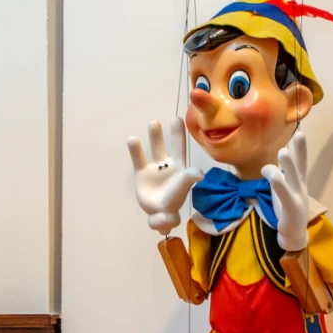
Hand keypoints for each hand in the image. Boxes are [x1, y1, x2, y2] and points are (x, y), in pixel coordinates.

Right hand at [128, 117, 202, 234]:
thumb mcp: (183, 187)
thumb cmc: (174, 200)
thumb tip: (200, 172)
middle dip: (171, 133)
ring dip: (155, 138)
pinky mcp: (142, 174)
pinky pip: (138, 160)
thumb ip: (189, 178)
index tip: (178, 118)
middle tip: (174, 118)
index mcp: (179, 166)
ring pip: (154, 150)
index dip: (179, 134)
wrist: (160, 214)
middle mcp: (167, 164)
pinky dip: (135, 150)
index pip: (180, 147)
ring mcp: (154, 168)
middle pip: (168, 145)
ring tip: (154, 123)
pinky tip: (132, 139)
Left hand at [262, 132, 310, 251]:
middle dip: (300, 151)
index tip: (301, 132)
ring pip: (292, 178)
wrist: (293, 233)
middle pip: (300, 166)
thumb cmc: (287, 208)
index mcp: (299, 181)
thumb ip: (277, 175)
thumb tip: (268, 165)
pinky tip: (274, 176)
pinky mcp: (291, 209)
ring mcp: (297, 198)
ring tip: (283, 152)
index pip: (301, 161)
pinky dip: (279, 184)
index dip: (301, 148)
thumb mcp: (282, 189)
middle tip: (299, 134)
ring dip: (288, 165)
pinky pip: (284, 194)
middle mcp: (300, 187)